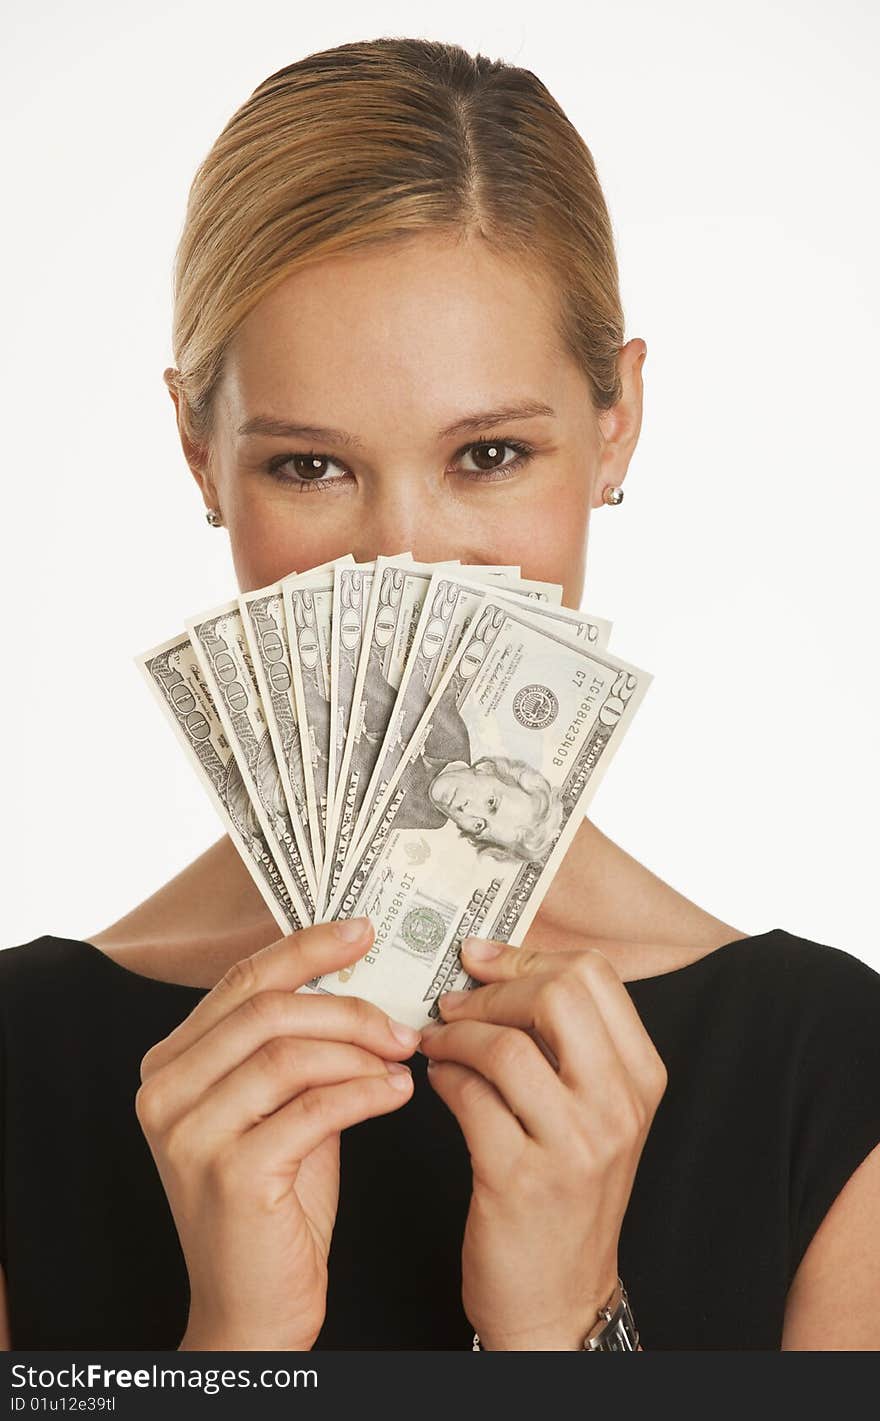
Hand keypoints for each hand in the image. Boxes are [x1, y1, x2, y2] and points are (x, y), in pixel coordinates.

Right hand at [135, 919, 419, 1349]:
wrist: (255, 1307)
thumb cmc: (277, 1201)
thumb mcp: (281, 1106)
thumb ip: (300, 1046)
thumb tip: (356, 974)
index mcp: (171, 1063)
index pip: (242, 980)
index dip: (305, 948)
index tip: (363, 930)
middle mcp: (165, 1092)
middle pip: (266, 1009)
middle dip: (347, 1006)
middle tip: (403, 1021)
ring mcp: (190, 1134)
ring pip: (287, 1053)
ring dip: (361, 1049)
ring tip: (404, 1058)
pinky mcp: (230, 1174)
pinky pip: (312, 1109)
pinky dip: (366, 1093)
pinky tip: (398, 1093)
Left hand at [419, 936, 667, 1349]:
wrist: (559, 1297)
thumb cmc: (566, 1192)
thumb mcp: (593, 1112)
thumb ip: (564, 1041)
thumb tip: (495, 964)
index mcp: (641, 1077)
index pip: (593, 975)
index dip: (526, 956)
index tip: (482, 961)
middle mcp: (617, 1107)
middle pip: (557, 993)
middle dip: (491, 988)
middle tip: (454, 1000)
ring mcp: (573, 1145)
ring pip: (506, 1044)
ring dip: (455, 1033)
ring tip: (436, 1041)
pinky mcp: (519, 1179)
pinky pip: (468, 1096)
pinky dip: (442, 1076)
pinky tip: (436, 1079)